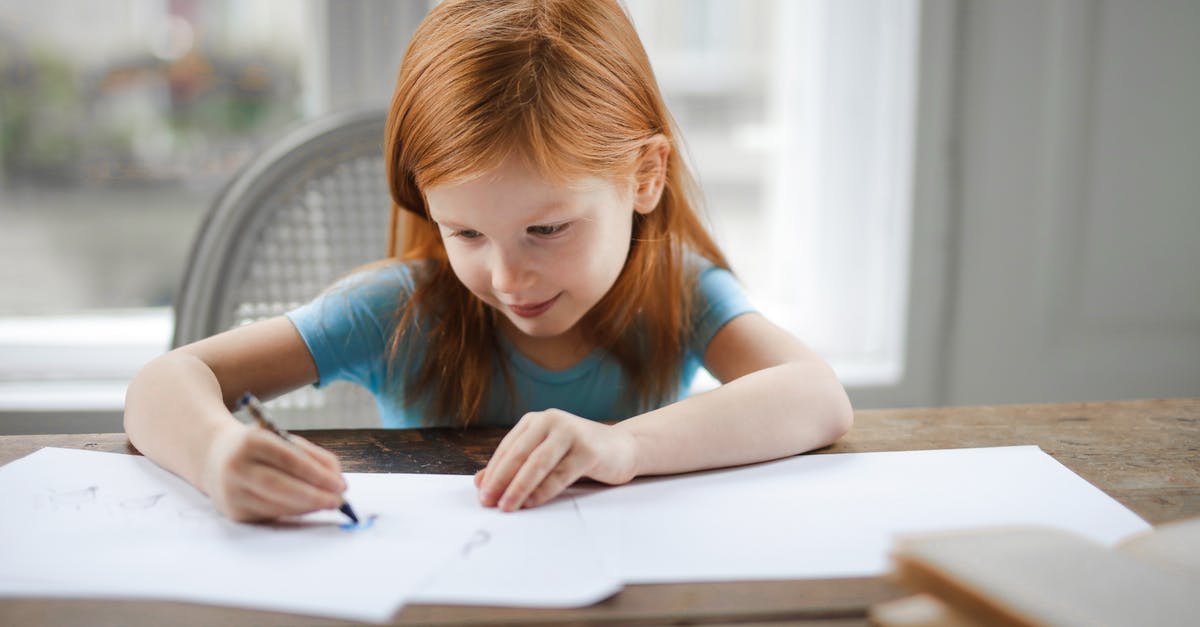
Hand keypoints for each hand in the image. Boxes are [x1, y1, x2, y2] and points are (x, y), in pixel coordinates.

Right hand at [200, 423, 347, 521]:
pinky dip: (294, 512)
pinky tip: (309, 507)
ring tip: (328, 503)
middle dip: (315, 496)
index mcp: (250, 441)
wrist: (214, 457)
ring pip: (277, 504)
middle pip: (281, 486)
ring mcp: (232, 491)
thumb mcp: (281, 439)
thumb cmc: (258, 447)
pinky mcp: (233, 511)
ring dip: (308, 507)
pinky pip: (271, 514)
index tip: (340, 484)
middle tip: (339, 501)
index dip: (317, 475)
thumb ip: (312, 455)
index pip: (289, 460)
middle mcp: (237, 467)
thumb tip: (337, 479)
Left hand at [475, 409, 637, 511]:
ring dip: (519, 487)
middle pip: (520, 454)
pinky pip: (560, 474)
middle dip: (501, 480)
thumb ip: (514, 466)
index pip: (508, 448)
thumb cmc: (577, 454)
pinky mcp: (588, 450)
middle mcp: (552, 421)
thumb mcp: (544, 456)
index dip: (493, 472)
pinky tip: (532, 502)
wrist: (622, 448)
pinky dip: (544, 490)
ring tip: (507, 506)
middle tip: (488, 502)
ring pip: (538, 463)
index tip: (482, 494)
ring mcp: (571, 433)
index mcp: (536, 421)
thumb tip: (480, 482)